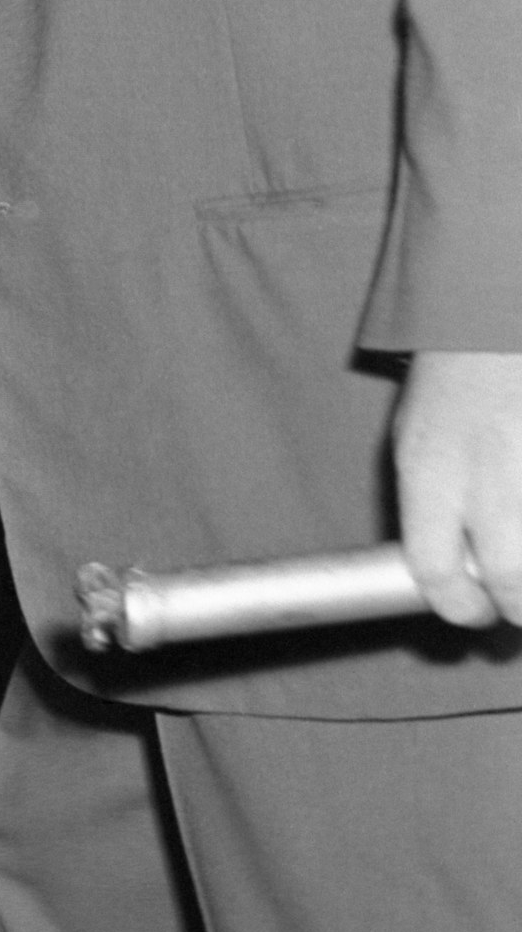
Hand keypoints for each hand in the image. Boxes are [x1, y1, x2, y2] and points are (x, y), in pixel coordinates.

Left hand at [393, 351, 521, 626]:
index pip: (435, 568)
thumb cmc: (462, 376)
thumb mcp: (419, 437)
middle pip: (510, 576)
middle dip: (518, 607)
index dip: (456, 606)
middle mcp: (491, 472)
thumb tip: (448, 570)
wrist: (505, 314)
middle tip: (519, 611)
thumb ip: (432, 502)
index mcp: (432, 469)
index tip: (470, 617)